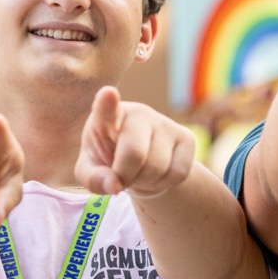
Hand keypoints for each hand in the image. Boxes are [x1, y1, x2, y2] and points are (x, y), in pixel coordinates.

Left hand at [75, 86, 194, 199]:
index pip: (107, 108)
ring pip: (157, 167)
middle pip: (135, 154)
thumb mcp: (91, 170)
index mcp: (107, 116)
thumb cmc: (108, 160)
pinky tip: (156, 174)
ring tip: (138, 173)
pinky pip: (177, 173)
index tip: (108, 93)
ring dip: (145, 182)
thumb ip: (93, 178)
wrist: (140, 162)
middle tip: (120, 179)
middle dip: (126, 176)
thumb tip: (114, 185)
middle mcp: (138, 113)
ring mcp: (164, 123)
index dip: (107, 102)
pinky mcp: (186, 138)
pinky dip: (164, 184)